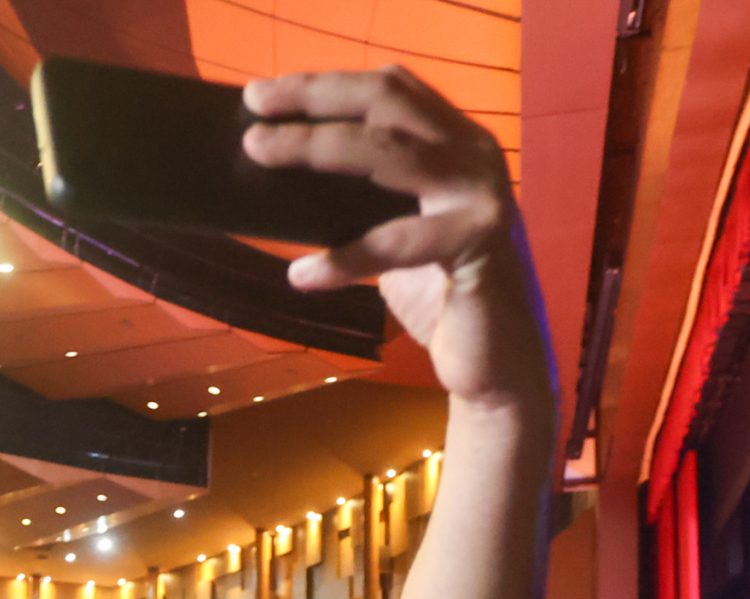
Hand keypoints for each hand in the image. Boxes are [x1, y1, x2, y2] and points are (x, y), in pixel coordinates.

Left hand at [242, 69, 552, 413]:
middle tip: (256, 107)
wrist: (493, 362)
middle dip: (315, 98)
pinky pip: (397, 241)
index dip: (326, 85)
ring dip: (316, 148)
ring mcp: (481, 193)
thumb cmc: (436, 297)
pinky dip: (344, 257)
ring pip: (389, 152)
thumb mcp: (392, 231)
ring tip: (260, 155)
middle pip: (387, 102)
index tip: (262, 94)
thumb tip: (284, 176)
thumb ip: (359, 197)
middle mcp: (474, 154)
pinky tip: (302, 273)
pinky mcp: (479, 240)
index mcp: (455, 142)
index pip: (390, 90)